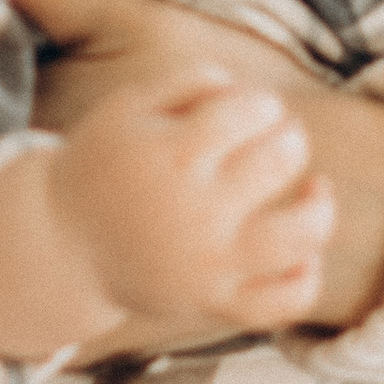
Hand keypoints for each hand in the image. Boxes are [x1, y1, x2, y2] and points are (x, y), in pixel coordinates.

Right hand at [0, 68, 334, 355]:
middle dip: (290, 138)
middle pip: (280, 162)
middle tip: (274, 140)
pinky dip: (306, 277)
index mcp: (171, 155)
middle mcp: (195, 212)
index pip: (251, 111)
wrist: (66, 247)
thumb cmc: (109, 162)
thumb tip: (248, 92)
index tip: (246, 113)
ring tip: (311, 190)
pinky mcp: (215, 305)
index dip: (261, 103)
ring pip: (297, 239)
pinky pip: (281, 303)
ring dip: (318, 207)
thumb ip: (192, 79)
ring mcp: (209, 265)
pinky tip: (301, 250)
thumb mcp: (130, 104)